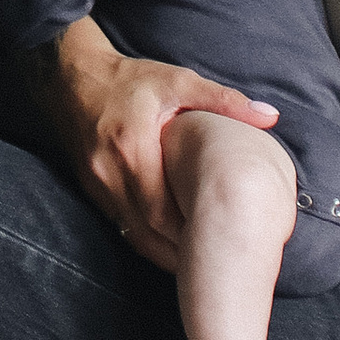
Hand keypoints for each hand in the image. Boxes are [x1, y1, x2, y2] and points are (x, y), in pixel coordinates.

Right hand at [47, 29, 278, 271]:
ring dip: (162, 251)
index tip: (219, 243)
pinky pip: (120, 225)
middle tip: (214, 262)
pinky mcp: (91, 189)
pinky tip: (167, 244)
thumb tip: (269, 117)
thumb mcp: (177, 81)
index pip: (162, 210)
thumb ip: (223, 100)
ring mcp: (96, 185)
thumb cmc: (127, 80)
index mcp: (133, 148)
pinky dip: (144, 238)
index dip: (189, 232)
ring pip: (132, 234)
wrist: (70, 76)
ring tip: (195, 262)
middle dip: (179, 250)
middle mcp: (110, 173)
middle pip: (147, 231)